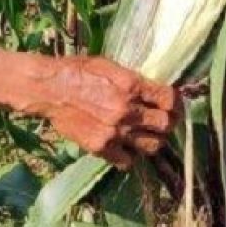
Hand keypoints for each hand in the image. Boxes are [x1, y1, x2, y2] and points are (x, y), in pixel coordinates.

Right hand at [34, 56, 180, 170]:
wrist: (49, 89)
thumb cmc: (77, 70)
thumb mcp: (109, 65)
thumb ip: (133, 79)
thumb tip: (154, 90)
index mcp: (131, 85)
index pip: (170, 100)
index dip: (176, 103)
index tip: (173, 105)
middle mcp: (127, 110)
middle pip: (166, 125)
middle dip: (168, 122)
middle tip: (162, 120)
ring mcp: (115, 132)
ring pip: (153, 146)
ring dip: (153, 140)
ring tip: (144, 134)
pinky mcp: (101, 147)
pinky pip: (128, 161)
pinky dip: (129, 155)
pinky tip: (123, 144)